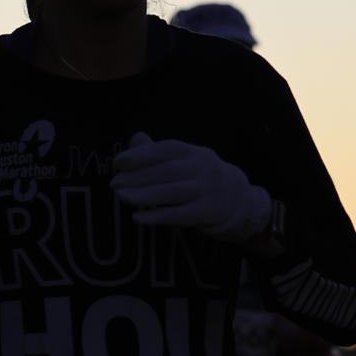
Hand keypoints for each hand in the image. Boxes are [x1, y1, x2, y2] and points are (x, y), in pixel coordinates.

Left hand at [111, 133, 273, 243]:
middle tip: (114, 184)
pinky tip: (138, 218)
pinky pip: (179, 215)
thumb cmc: (204, 179)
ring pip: (172, 192)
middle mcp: (204, 168)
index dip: (142, 154)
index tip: (119, 162)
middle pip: (167, 170)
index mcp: (195, 153)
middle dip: (138, 176)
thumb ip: (160, 152)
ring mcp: (207, 191)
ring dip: (144, 195)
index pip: (167, 149)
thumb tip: (135, 138)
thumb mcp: (187, 160)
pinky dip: (157, 216)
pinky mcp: (207, 213)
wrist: (241, 202)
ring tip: (121, 197)